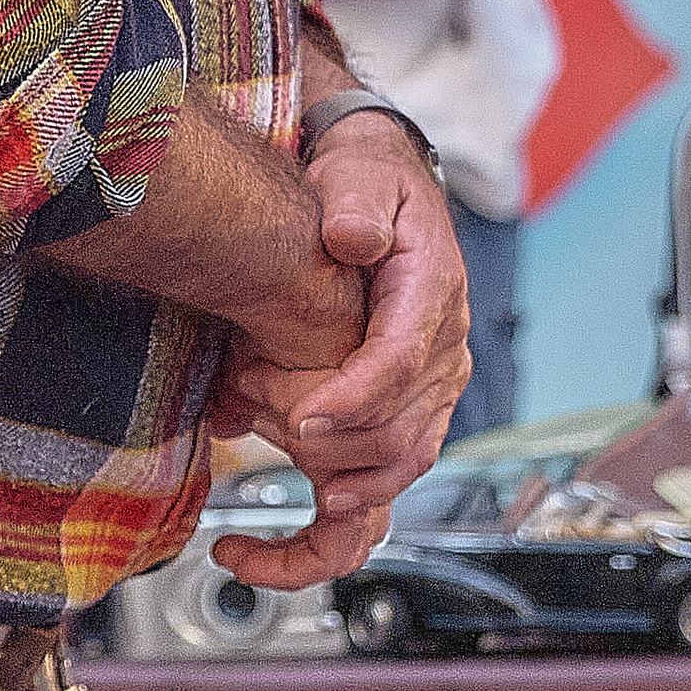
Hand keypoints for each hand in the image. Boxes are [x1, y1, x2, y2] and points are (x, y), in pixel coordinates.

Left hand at [212, 114, 470, 586]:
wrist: (382, 193)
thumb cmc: (367, 185)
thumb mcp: (360, 175)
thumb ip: (356, 205)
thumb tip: (350, 237)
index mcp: (433, 294)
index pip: (401, 363)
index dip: (352, 398)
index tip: (301, 417)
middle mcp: (441, 352)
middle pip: (400, 431)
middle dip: (323, 438)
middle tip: (249, 405)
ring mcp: (429, 390)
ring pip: (399, 464)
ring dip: (332, 475)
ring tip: (264, 445)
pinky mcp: (408, 413)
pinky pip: (391, 478)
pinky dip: (346, 506)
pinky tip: (296, 515)